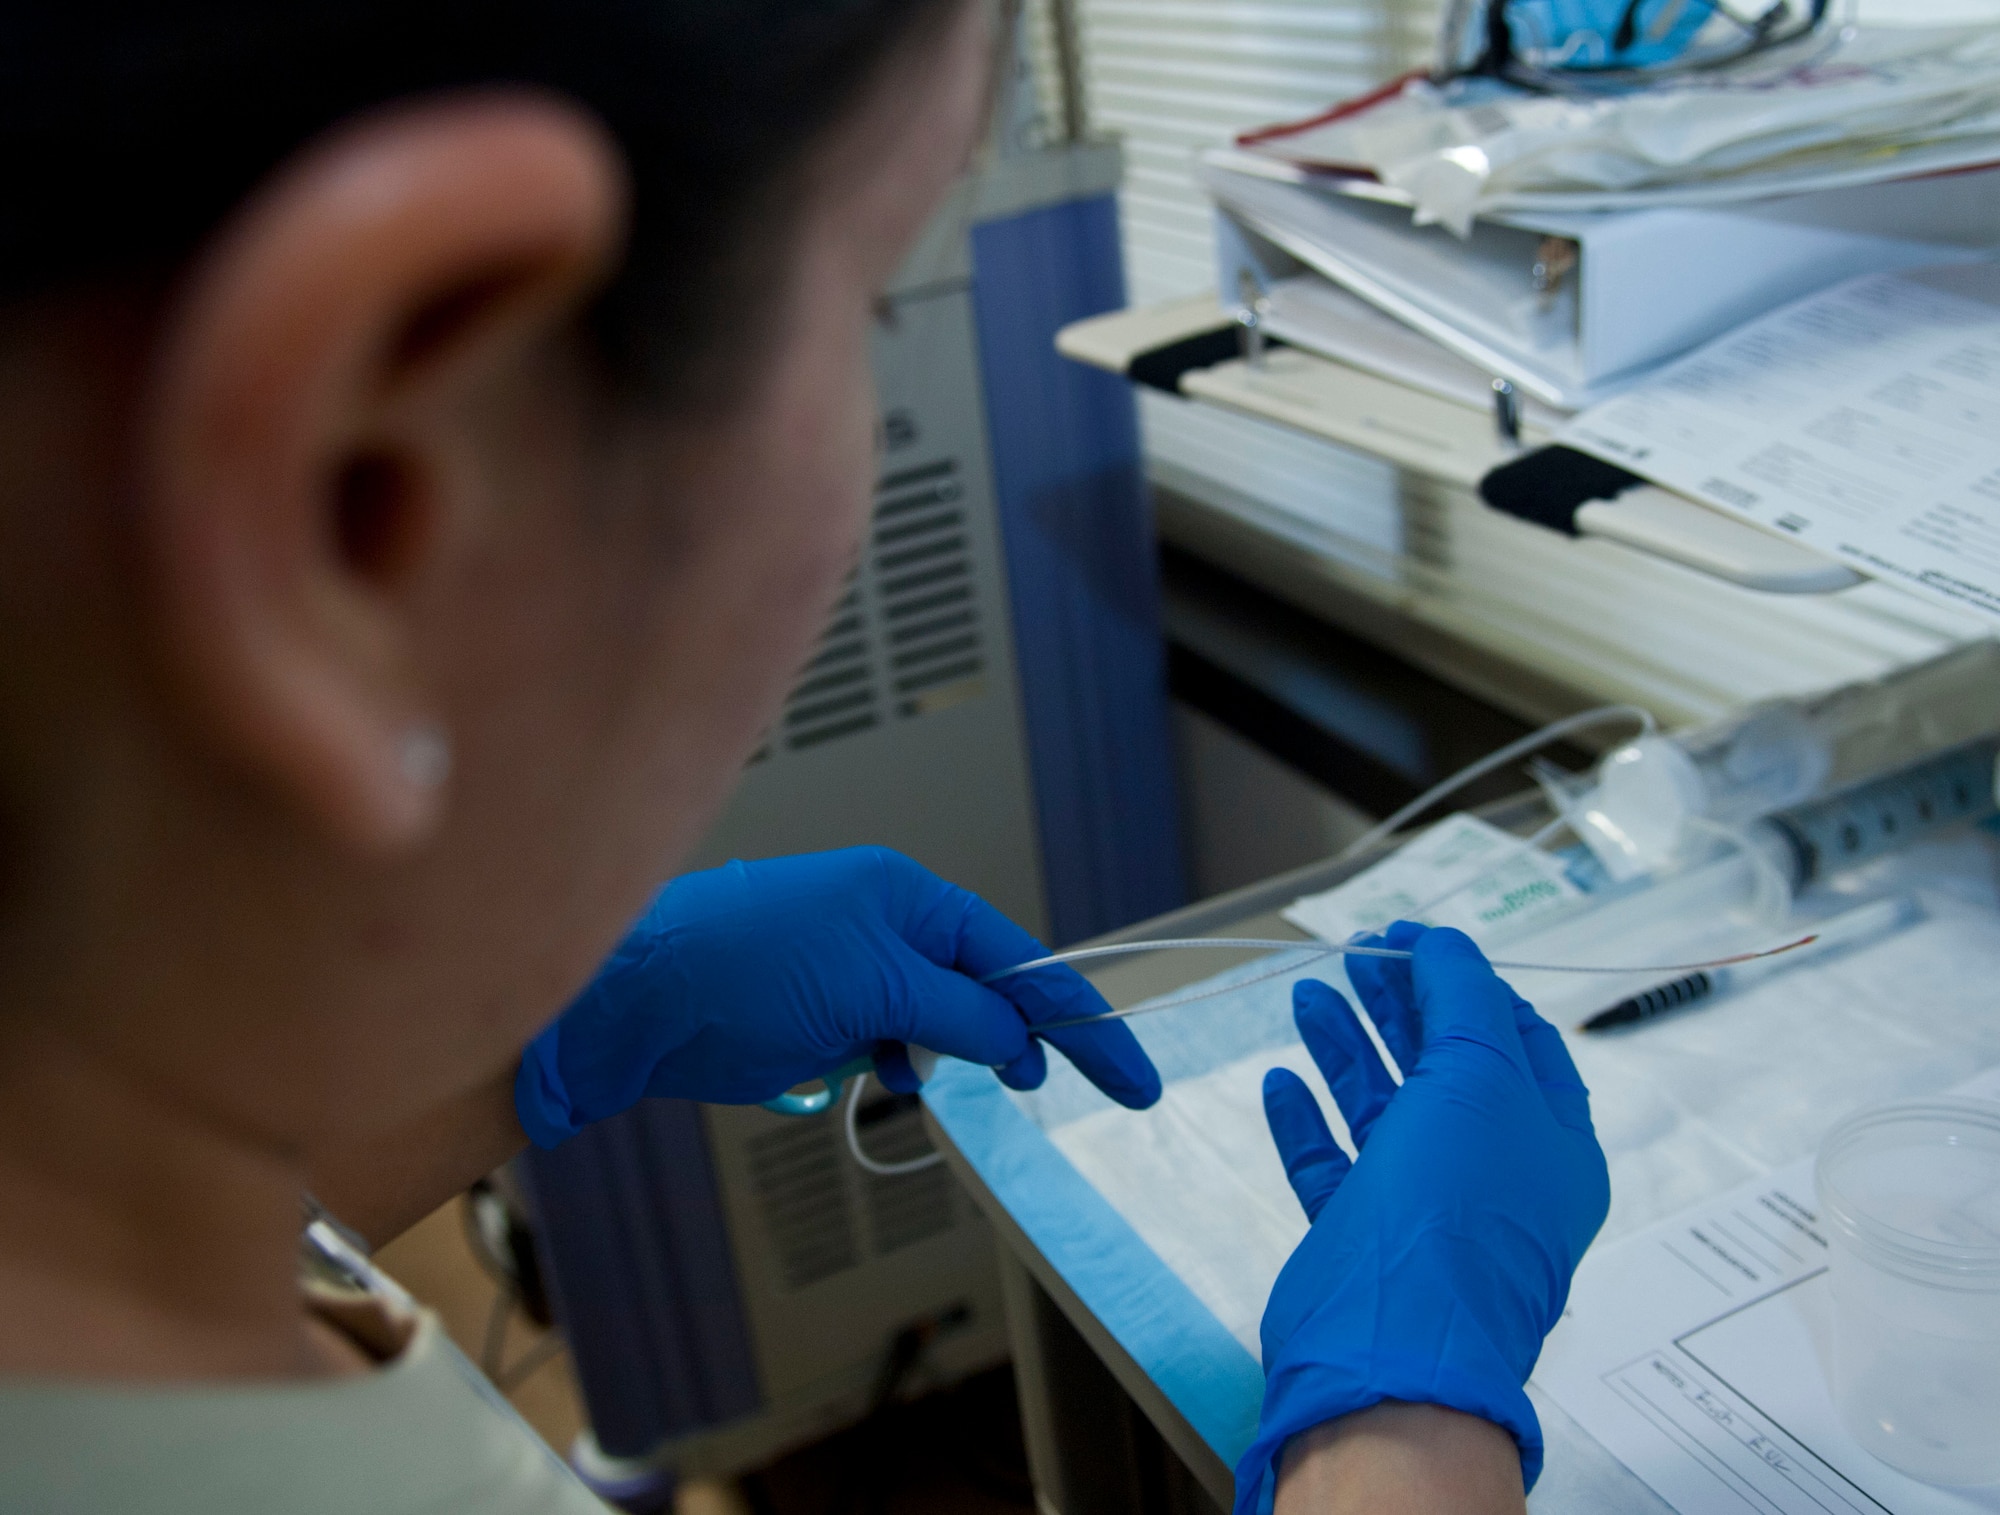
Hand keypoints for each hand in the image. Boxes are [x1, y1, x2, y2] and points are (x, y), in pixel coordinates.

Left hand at [514, 846, 1160, 1146]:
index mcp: (906, 897)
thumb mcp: (871, 989)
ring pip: (933, 1024)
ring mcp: (851, 970)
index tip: (1127, 1074)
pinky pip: (884, 1042)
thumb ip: (956, 1014)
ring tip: (916, 1073)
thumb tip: (1018, 1041)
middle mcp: (885, 925)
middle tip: (1054, 1088)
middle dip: (1016, 1037)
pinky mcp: (817, 1013)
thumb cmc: (743, 969)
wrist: (634, 1003)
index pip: (1015, 959)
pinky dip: (891, 1063)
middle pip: (982, 988)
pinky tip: (880, 1076)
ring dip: (940, 1055)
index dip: (1077, 1018)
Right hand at [1235, 922, 1608, 1512]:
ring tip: (1308, 994)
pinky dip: (1309, 1119)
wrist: (1395, 1345)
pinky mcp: (1362, 1240)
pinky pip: (1334, 1164)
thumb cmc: (1455, 1207)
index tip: (1410, 938)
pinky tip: (1282, 1079)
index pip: (1518, 1038)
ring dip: (1348, 1046)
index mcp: (1550, 1143)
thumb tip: (1445, 943)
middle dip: (1401, 1003)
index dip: (1465, 979)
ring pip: (1385, 1109)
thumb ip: (1463, 994)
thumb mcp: (1478, 1074)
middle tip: (1355, 954)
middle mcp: (1494, 1176)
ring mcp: (1426, 1210)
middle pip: (1445, 1066)